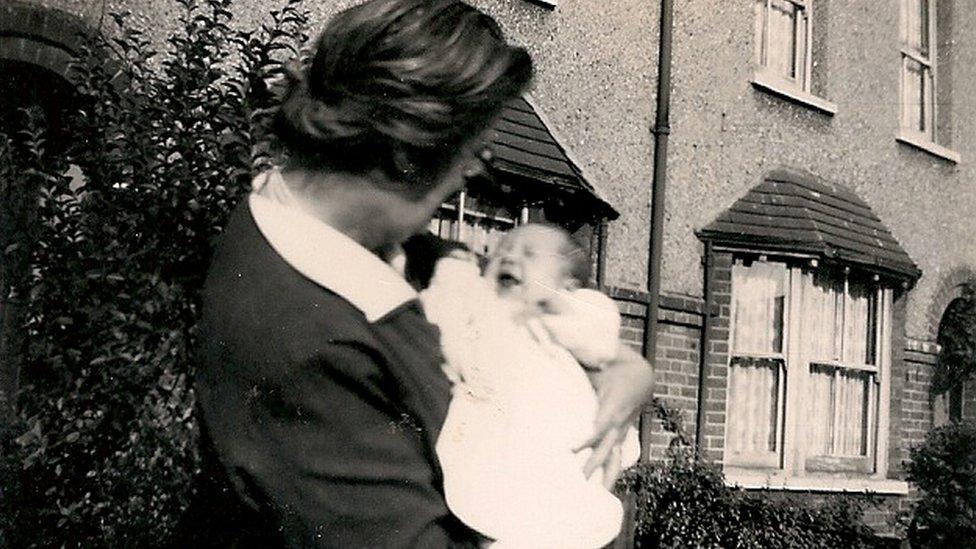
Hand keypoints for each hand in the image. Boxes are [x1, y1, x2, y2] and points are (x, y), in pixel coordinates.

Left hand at [574, 343, 653, 488]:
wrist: (642, 372)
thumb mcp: (599, 356)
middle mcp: (620, 419)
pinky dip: (610, 471)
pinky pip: (615, 455)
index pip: (602, 423)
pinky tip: (602, 488)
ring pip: (615, 454)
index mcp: (615, 401)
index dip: (589, 435)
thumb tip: (549, 337)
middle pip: (607, 445)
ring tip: (597, 494)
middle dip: (594, 462)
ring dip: (606, 474)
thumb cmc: (614, 361)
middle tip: (579, 478)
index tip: (574, 446)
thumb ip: (575, 350)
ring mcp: (622, 428)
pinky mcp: (620, 433)